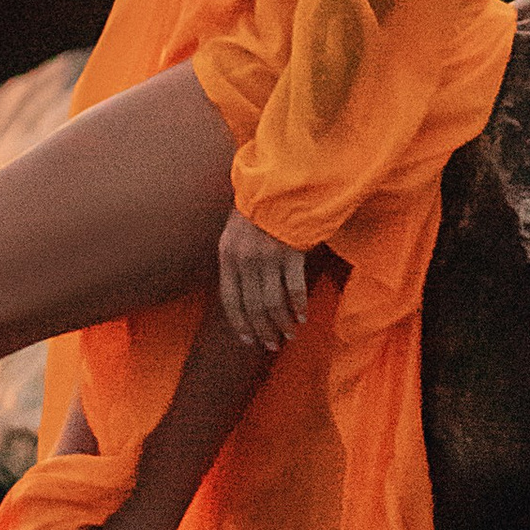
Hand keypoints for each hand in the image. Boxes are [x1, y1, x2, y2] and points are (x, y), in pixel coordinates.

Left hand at [218, 210, 311, 353]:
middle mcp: (245, 259)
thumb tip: (241, 295)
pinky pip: (294, 288)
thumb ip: (235, 261)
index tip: (248, 340)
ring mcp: (268, 257)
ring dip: (281, 324)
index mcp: (227, 255)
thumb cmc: (257, 209)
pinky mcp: (291, 253)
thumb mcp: (235, 233)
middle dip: (262, 330)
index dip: (239, 323)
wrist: (278, 183)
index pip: (230, 299)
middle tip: (270, 345)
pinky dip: (298, 305)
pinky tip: (302, 316)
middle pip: (252, 306)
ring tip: (288, 335)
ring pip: (273, 303)